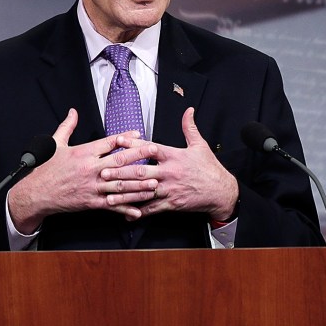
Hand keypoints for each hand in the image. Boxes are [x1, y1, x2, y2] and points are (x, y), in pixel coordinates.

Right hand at [7, 108, 157, 232]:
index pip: (108, 142)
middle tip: (155, 152)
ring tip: (155, 182)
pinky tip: (139, 210)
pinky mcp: (91, 202)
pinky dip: (126, 208)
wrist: (37, 193)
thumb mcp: (56, 144)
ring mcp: (92, 186)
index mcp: (83, 153)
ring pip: (120, 184)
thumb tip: (73, 112)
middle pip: (119, 161)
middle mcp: (90, 169)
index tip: (139, 135)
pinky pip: (112, 205)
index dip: (125, 138)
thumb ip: (67, 127)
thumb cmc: (46, 169)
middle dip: (139, 156)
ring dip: (139, 184)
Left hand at [100, 107, 238, 220]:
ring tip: (108, 196)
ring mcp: (170, 189)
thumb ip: (190, 128)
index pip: (150, 148)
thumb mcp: (200, 146)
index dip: (133, 144)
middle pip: (142, 172)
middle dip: (121, 173)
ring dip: (125, 194)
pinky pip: (153, 209)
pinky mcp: (172, 204)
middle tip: (103, 173)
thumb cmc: (209, 168)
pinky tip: (126, 215)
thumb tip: (188, 110)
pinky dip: (139, 212)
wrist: (222, 192)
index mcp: (174, 156)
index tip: (117, 141)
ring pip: (144, 192)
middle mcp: (169, 172)